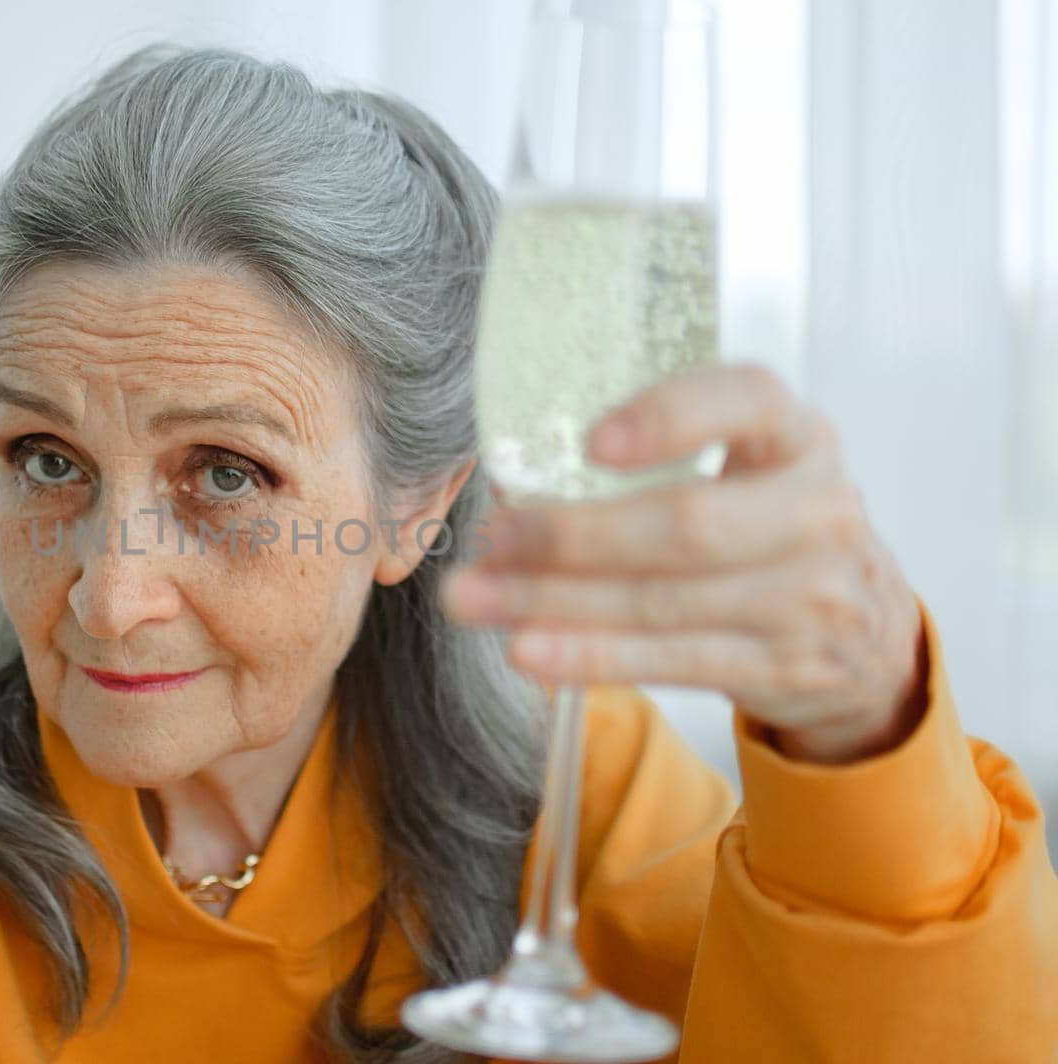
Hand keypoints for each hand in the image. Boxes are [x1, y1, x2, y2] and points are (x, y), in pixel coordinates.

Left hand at [442, 362, 927, 764]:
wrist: (870, 636)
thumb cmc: (769, 529)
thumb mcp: (752, 470)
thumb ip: (664, 458)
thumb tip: (512, 473)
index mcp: (799, 436)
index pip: (749, 401)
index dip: (671, 418)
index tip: (592, 442)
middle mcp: (817, 510)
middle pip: (689, 524)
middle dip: (573, 535)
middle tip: (491, 537)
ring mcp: (807, 597)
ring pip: (663, 603)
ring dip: (553, 603)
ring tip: (472, 598)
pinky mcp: (782, 666)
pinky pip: (669, 663)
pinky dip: (589, 656)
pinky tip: (528, 650)